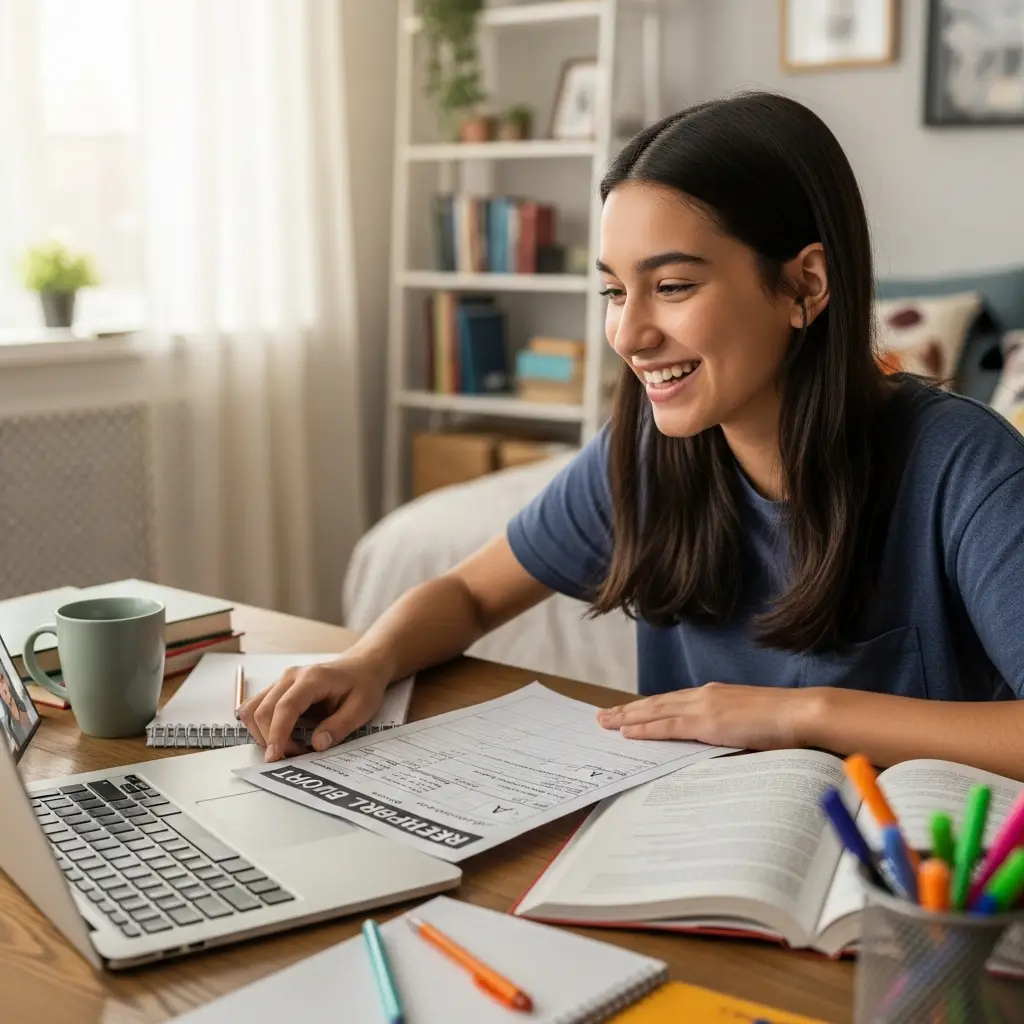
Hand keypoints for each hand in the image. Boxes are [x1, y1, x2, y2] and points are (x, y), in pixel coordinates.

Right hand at [237, 654, 390, 761]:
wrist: (361, 666)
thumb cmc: (363, 685)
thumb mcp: (362, 708)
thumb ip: (339, 726)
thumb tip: (317, 745)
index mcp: (313, 678)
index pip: (285, 707)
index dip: (277, 734)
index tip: (275, 758)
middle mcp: (290, 676)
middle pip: (263, 710)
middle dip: (271, 739)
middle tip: (295, 756)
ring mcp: (281, 681)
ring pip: (252, 709)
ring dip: (262, 734)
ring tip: (288, 747)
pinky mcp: (277, 688)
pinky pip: (256, 707)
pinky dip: (261, 726)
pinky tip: (282, 736)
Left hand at [596, 682, 819, 749]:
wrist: (802, 713)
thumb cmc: (785, 723)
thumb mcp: (751, 724)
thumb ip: (731, 729)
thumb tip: (721, 743)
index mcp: (715, 695)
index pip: (673, 702)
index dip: (648, 707)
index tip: (629, 712)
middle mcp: (705, 695)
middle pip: (657, 704)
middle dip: (629, 710)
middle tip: (603, 716)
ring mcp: (704, 706)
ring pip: (656, 712)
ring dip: (628, 717)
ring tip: (606, 722)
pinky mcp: (707, 721)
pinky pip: (668, 726)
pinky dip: (645, 729)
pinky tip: (627, 732)